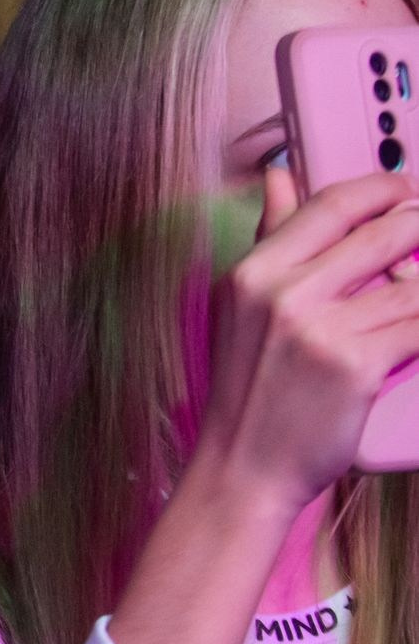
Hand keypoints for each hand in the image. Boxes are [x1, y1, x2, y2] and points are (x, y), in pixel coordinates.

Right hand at [199, 166, 418, 510]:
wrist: (245, 467)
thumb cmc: (248, 390)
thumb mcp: (241, 307)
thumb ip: (270, 237)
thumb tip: (279, 176)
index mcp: (253, 272)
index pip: (330, 205)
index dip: (381, 189)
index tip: (405, 191)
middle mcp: (282, 293)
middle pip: (381, 234)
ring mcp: (320, 329)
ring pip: (412, 283)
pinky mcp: (357, 365)